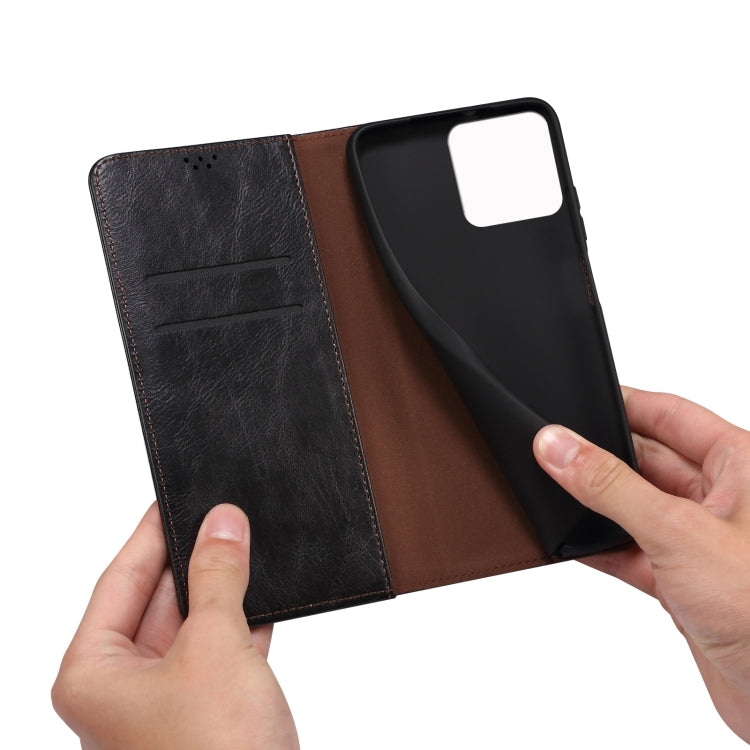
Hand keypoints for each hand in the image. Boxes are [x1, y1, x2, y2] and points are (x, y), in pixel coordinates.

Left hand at [52, 502, 298, 749]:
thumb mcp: (215, 646)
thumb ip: (217, 577)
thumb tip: (221, 521)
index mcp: (95, 673)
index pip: (122, 579)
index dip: (153, 532)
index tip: (177, 495)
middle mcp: (123, 688)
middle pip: (158, 598)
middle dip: (194, 558)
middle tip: (226, 514)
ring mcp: (167, 702)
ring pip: (194, 623)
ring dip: (224, 588)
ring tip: (248, 543)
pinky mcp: (208, 713)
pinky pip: (222, 650)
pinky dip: (244, 622)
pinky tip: (266, 595)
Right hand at [533, 387, 749, 742]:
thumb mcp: (677, 531)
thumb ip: (610, 487)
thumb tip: (558, 446)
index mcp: (742, 465)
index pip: (668, 414)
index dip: (621, 404)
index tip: (571, 404)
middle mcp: (722, 499)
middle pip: (644, 460)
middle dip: (599, 459)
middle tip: (551, 454)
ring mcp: (699, 541)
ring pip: (633, 506)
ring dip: (595, 507)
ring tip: (554, 497)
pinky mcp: (682, 582)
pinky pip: (629, 551)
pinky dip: (599, 548)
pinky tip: (571, 545)